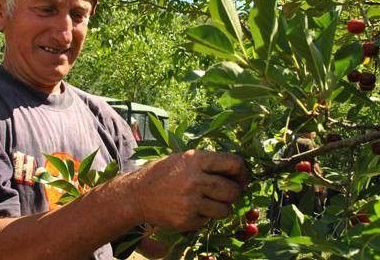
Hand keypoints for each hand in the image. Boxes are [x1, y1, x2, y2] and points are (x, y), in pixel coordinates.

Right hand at [127, 150, 247, 231]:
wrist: (137, 194)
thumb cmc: (164, 174)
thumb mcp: (184, 159)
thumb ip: (209, 164)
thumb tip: (238, 172)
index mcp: (196, 159)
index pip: (234, 163)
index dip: (243, 172)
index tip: (241, 178)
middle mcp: (195, 179)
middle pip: (233, 190)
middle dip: (235, 193)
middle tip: (228, 193)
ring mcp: (191, 201)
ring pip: (225, 209)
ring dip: (222, 207)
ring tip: (209, 202)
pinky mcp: (187, 219)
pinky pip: (209, 220)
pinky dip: (205, 216)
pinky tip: (191, 208)